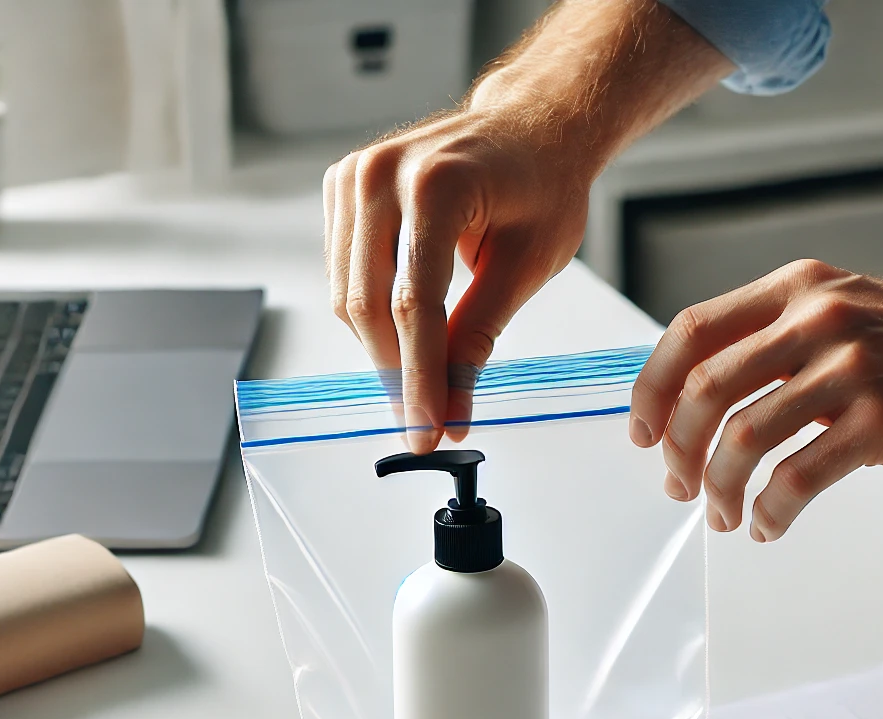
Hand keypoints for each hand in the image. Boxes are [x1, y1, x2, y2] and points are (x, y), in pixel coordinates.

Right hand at [324, 108, 593, 451]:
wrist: (529, 126)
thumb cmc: (541, 184)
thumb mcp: (527, 265)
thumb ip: (480, 336)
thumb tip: (450, 408)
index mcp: (436, 185)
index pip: (413, 304)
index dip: (419, 377)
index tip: (427, 429)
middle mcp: (381, 174)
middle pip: (368, 304)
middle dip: (397, 374)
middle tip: (424, 424)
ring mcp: (353, 176)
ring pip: (347, 296)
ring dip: (381, 350)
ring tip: (419, 385)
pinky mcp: (341, 186)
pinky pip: (342, 273)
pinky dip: (370, 314)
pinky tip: (404, 334)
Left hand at [628, 194, 882, 540]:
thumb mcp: (845, 313)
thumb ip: (777, 341)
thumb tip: (702, 400)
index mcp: (798, 289)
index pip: (691, 333)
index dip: (652, 389)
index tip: (642, 433)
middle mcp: (817, 318)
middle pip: (705, 391)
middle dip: (677, 451)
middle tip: (678, 487)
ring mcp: (851, 368)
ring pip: (742, 439)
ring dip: (720, 489)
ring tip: (727, 516)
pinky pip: (796, 478)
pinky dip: (769, 511)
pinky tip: (770, 525)